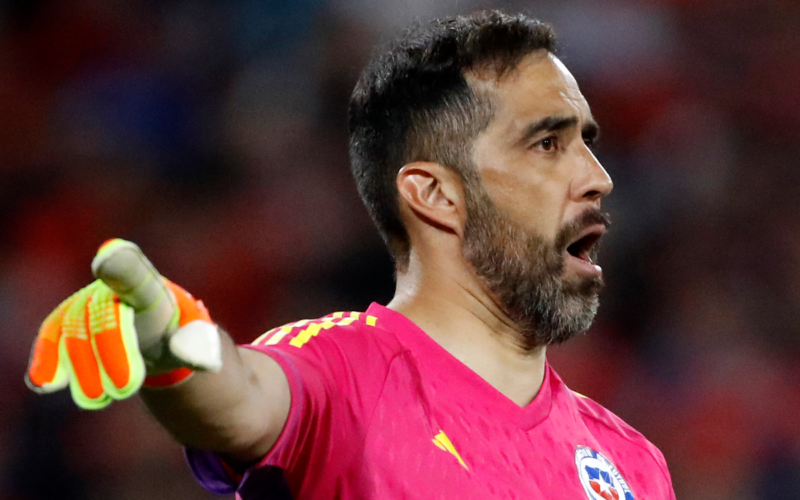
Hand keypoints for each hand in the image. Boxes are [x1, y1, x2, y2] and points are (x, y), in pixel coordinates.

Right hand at [25, 239, 221, 409]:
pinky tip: (46, 384)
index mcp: (149, 287)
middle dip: (110, 351)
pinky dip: (48, 359)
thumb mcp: (198, 342)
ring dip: (81, 366)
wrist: (158, 335)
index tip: (107, 258)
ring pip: (74, 329)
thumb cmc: (180, 335)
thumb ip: (199, 347)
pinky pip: (53, 336)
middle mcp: (112, 288)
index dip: (120, 265)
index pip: (135, 274)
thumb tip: (204, 362)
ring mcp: (87, 303)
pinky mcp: (67, 323)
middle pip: (103, 314)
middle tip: (124, 389)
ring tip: (95, 399)